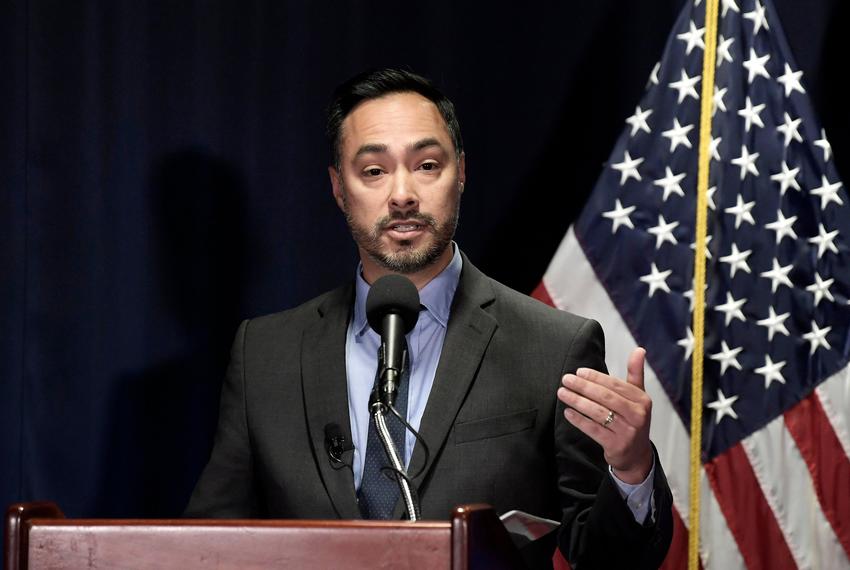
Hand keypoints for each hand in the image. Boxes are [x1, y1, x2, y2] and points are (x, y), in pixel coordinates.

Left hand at [557, 347, 652, 483]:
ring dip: (577, 401)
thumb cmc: (633, 420)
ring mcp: (627, 431)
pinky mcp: (616, 445)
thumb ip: (635, 373)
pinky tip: (567, 412)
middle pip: (605, 397)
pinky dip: (579, 420)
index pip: (615, 384)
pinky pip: (593, 429)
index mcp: (642, 400)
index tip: (578, 372)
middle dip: (583, 387)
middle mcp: (637, 415)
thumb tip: (639, 349)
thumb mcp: (638, 397)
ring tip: (562, 393)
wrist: (637, 455)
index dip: (596, 377)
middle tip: (566, 379)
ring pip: (598, 412)